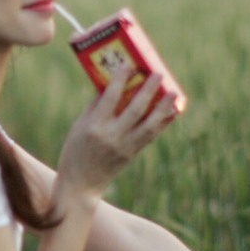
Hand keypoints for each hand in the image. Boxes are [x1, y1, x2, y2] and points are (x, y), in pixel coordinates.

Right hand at [55, 68, 178, 197]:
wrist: (81, 185)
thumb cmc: (75, 152)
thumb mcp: (78, 127)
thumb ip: (95, 107)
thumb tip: (110, 85)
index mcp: (94, 127)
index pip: (110, 99)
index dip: (120, 80)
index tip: (128, 66)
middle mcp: (111, 136)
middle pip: (135, 110)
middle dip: (148, 90)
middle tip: (158, 74)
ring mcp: (124, 147)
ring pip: (149, 125)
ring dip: (163, 108)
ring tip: (174, 93)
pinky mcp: (132, 154)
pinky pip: (151, 136)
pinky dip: (162, 123)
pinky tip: (170, 111)